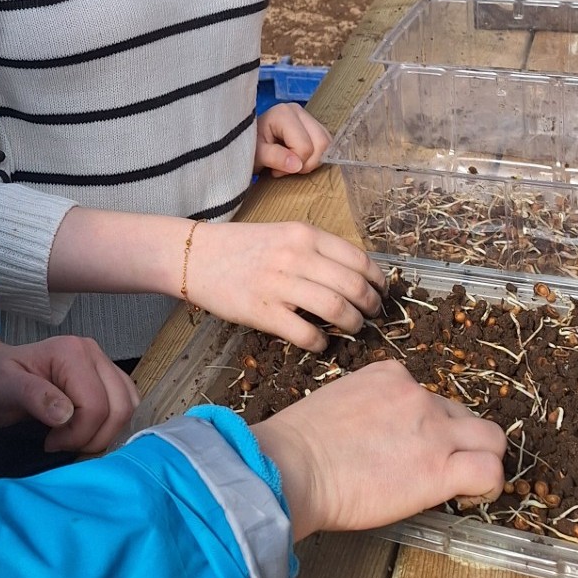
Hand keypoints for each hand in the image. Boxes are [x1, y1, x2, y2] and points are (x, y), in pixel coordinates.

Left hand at [0, 332, 138, 454]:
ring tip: (73, 439)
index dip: (77, 434)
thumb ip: (34, 396)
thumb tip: (66, 415)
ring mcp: (102, 364)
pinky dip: (112, 426)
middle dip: (94, 437)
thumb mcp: (3, 388)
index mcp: (71, 352)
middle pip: (119, 408)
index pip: (96, 405)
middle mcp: (93, 353)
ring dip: (105, 433)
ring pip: (128, 408)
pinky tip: (85, 432)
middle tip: (62, 445)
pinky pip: (125, 405)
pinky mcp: (106, 378)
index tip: (49, 442)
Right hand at [187, 221, 385, 351]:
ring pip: (336, 308)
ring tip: (353, 329)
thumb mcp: (284, 234)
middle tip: (371, 315)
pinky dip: (321, 342)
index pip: (358, 259)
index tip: (380, 292)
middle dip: (370, 305)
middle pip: (353, 286)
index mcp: (304, 234)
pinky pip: (305, 333)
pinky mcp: (263, 311)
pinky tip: (321, 343)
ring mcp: (280, 284)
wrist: (197, 256)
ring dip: (352, 324)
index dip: (377, 280)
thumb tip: (353, 275)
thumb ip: (315, 250)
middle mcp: (296, 256)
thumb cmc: (242, 246)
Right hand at [252, 362, 506, 539]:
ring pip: (490, 438)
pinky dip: (490, 485)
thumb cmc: (299, 444)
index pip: (427, 396)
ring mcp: (432, 430)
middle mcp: (417, 395)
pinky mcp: (440, 469)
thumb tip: (378, 436)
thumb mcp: (337, 403)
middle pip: (462, 414)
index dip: (426, 425)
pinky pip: (489, 470)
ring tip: (469, 483)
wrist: (293, 466)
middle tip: (440, 467)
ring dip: (483, 458)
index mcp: (390, 376)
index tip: (412, 447)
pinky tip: (475, 496)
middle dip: (457, 439)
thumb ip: (368, 409)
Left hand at [254, 103, 331, 177]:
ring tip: (292, 163)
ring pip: (327, 144)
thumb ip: (274, 157)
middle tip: (286, 168)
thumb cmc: (249, 147)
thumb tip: (297, 165)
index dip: (293, 164)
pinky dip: (316, 157)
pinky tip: (299, 159)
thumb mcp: (256, 154)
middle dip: (307, 163)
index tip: (274, 169)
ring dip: (313, 161)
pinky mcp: (313, 125)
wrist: (248, 144)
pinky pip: (326, 144)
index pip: (304, 146)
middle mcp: (298, 111)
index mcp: (283, 114)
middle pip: (321, 143)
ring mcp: (307, 116)